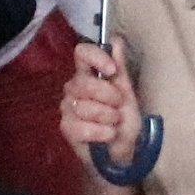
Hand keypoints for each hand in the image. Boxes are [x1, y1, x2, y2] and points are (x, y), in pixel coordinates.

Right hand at [60, 38, 137, 161]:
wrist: (121, 153)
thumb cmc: (124, 123)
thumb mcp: (128, 95)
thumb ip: (120, 69)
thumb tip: (116, 41)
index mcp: (88, 75)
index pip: (82, 53)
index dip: (96, 58)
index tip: (112, 71)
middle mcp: (74, 88)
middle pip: (84, 82)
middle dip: (108, 96)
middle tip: (118, 108)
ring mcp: (68, 108)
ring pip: (85, 106)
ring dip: (108, 118)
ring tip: (113, 124)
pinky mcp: (66, 128)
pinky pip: (82, 126)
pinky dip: (101, 133)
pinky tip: (107, 136)